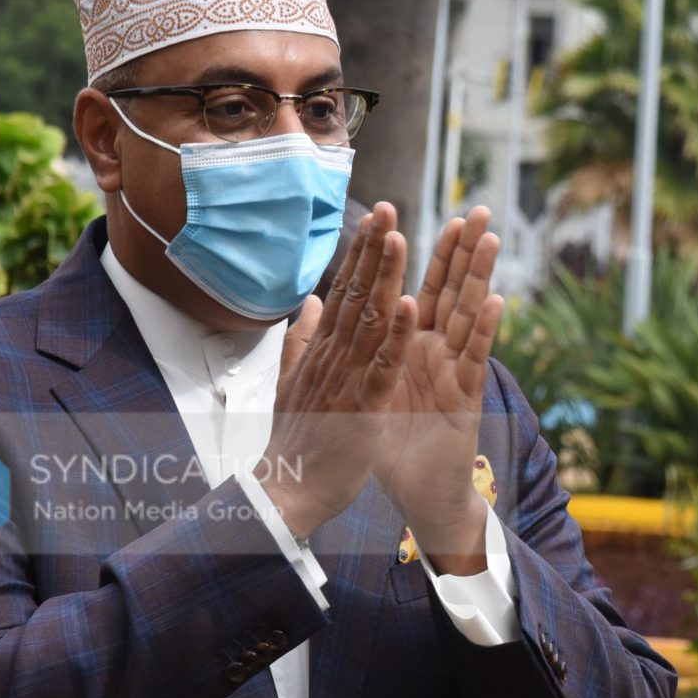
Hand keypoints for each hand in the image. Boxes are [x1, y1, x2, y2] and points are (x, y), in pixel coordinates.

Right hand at [255, 205, 414, 537]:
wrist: (289, 489)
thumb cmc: (299, 439)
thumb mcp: (295, 381)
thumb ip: (301, 338)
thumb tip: (310, 300)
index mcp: (323, 350)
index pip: (345, 291)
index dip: (362, 253)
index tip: (377, 217)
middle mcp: (332, 356)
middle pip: (356, 293)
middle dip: (373, 249)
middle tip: (388, 207)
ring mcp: (346, 378)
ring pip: (369, 319)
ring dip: (386, 277)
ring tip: (399, 237)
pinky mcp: (362, 406)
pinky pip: (381, 365)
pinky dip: (394, 335)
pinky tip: (408, 306)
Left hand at [372, 206, 506, 571]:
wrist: (411, 494)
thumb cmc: (387, 443)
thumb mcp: (357, 387)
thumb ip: (342, 344)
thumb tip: (320, 305)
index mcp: (407, 346)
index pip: (412, 288)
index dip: (412, 254)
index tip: (412, 216)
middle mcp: (435, 352)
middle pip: (449, 291)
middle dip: (461, 251)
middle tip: (476, 210)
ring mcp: (454, 371)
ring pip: (468, 314)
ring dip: (479, 277)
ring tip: (490, 239)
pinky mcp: (466, 397)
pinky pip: (476, 358)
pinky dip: (484, 330)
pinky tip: (494, 301)